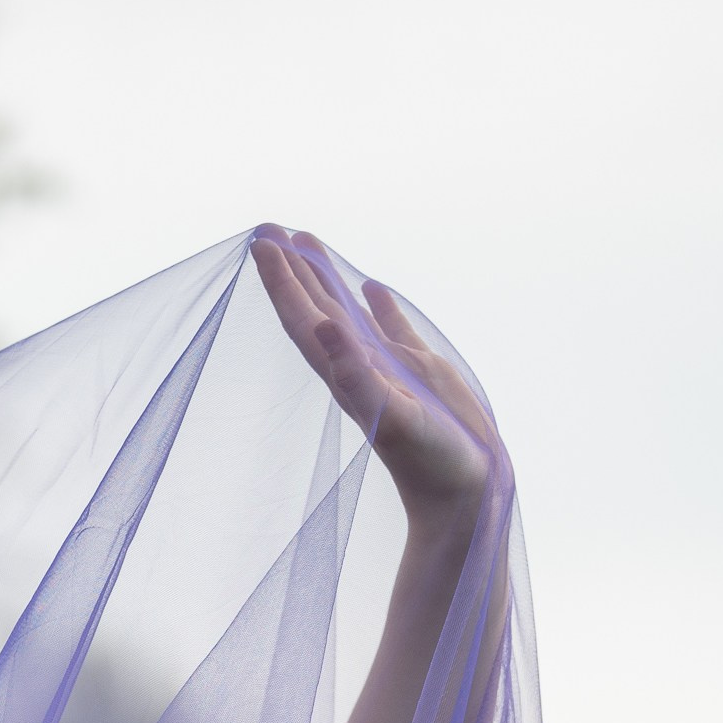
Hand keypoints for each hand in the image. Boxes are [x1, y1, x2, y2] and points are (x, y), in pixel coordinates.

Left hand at [254, 227, 503, 533]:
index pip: (302, 319)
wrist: (462, 492)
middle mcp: (357, 367)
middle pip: (313, 309)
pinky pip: (390, 329)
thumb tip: (323, 325)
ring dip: (325, 280)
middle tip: (270, 230)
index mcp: (344, 374)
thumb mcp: (390, 415)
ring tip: (307, 242)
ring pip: (347, 312)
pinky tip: (370, 288)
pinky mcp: (419, 373)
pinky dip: (378, 306)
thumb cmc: (429, 462)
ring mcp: (387, 368)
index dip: (280, 283)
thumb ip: (355, 373)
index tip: (260, 243)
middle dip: (291, 271)